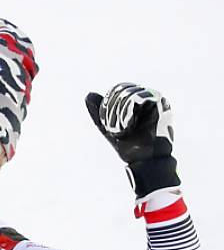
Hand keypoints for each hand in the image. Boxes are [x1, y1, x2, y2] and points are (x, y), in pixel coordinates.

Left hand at [85, 82, 179, 197]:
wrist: (145, 160)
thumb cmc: (129, 145)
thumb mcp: (108, 127)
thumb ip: (98, 112)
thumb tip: (88, 94)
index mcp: (136, 99)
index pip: (117, 89)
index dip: (108, 104)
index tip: (110, 124)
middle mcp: (147, 97)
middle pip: (121, 90)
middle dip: (113, 110)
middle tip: (118, 129)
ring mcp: (155, 99)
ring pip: (127, 94)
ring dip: (119, 114)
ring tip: (125, 129)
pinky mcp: (160, 104)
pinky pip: (137, 98)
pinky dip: (127, 113)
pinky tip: (129, 125)